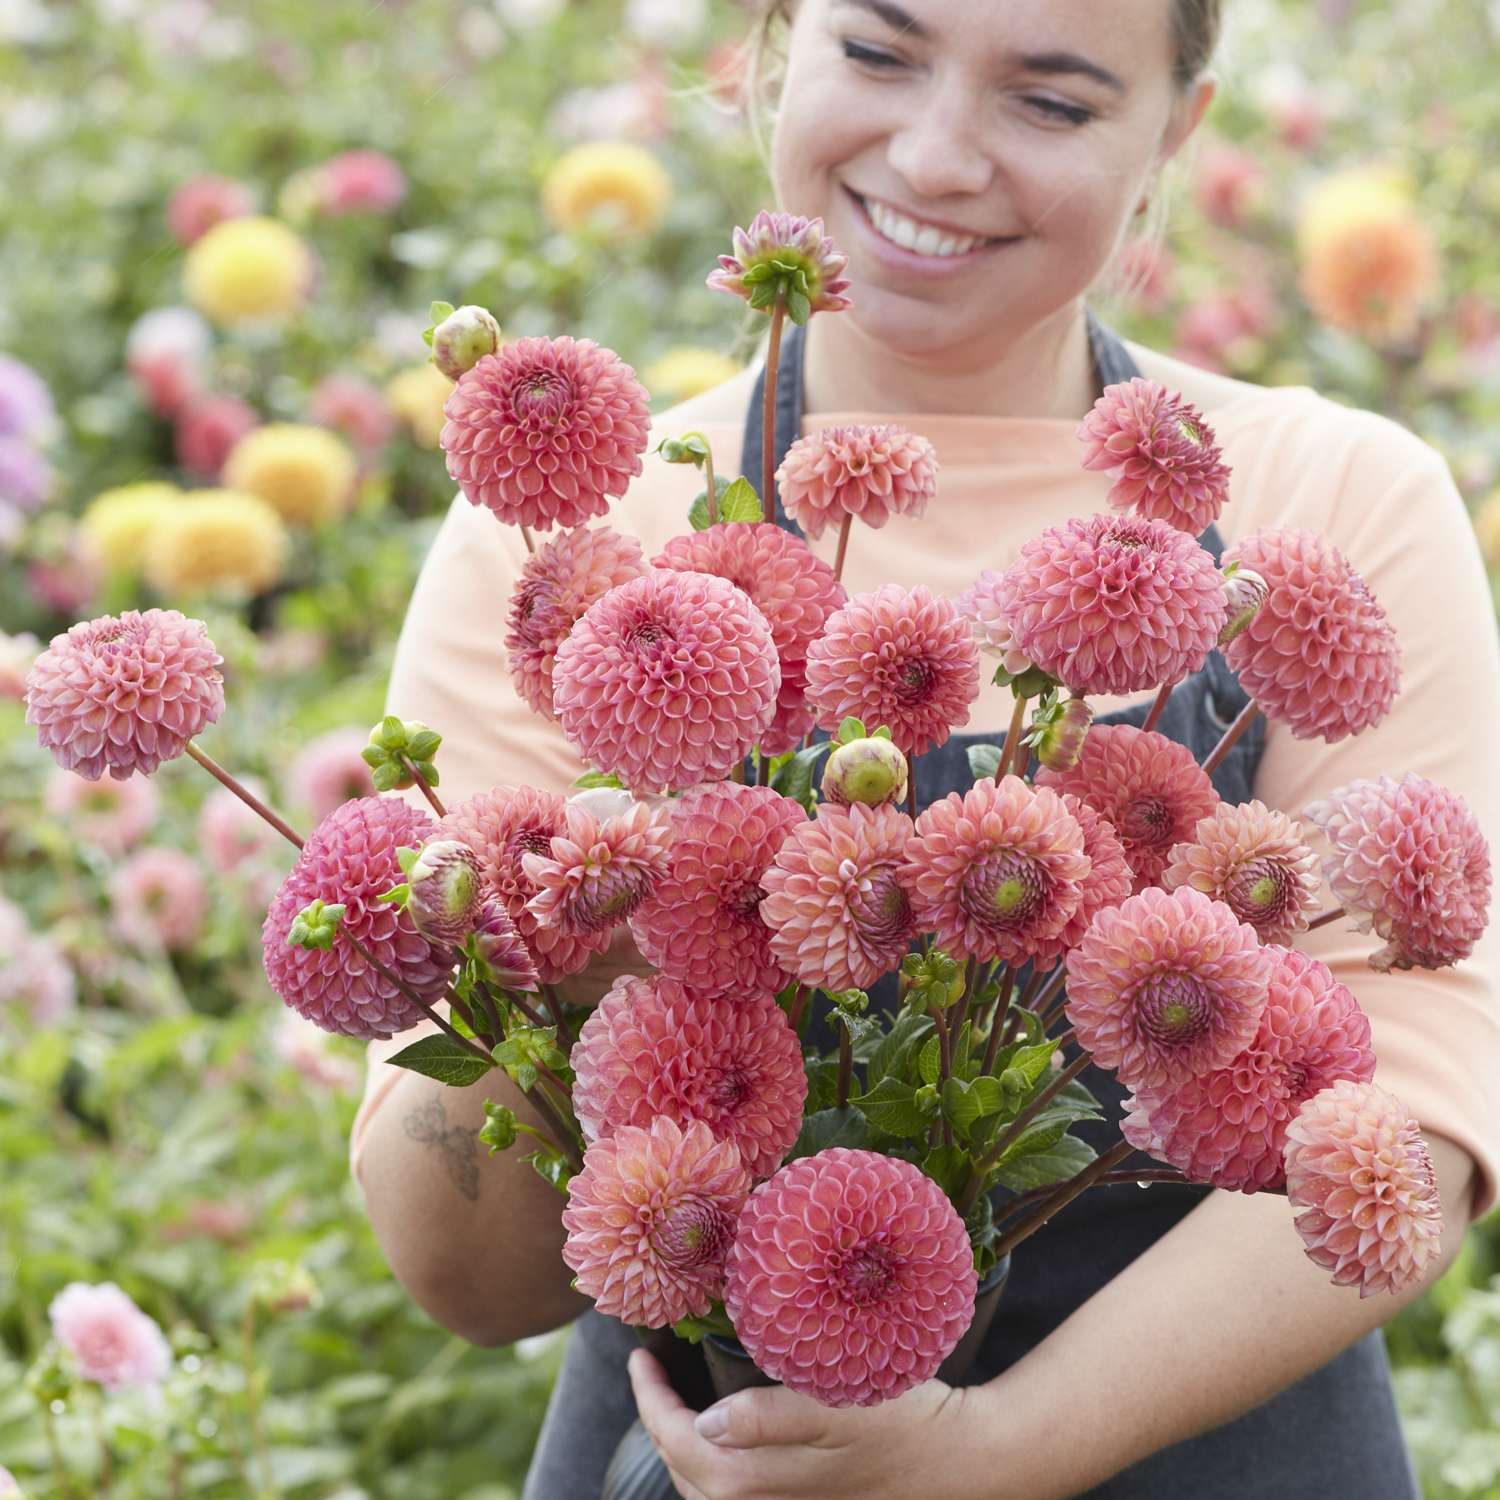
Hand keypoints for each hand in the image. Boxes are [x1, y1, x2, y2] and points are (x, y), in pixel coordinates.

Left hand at [627, 1347, 989, 1499]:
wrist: (960, 1463)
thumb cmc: (902, 1423)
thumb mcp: (838, 1402)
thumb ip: (768, 1415)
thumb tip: (705, 1421)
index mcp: (754, 1480)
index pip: (677, 1439)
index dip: (650, 1398)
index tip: (640, 1355)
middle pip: (684, 1468)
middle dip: (658, 1420)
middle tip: (652, 1370)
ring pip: (705, 1488)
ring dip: (682, 1447)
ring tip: (676, 1400)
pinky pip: (735, 1495)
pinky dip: (714, 1467)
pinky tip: (724, 1437)